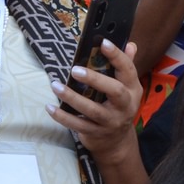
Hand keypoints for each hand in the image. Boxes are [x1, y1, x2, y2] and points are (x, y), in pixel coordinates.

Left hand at [50, 38, 142, 158]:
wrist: (117, 142)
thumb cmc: (118, 106)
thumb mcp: (127, 88)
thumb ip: (125, 66)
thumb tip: (130, 44)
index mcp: (133, 89)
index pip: (128, 70)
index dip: (117, 56)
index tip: (103, 42)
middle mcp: (125, 106)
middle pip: (115, 91)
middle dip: (95, 79)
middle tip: (75, 70)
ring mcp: (110, 121)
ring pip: (92, 110)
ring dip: (72, 98)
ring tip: (55, 85)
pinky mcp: (95, 133)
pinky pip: (77, 125)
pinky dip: (62, 117)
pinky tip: (50, 107)